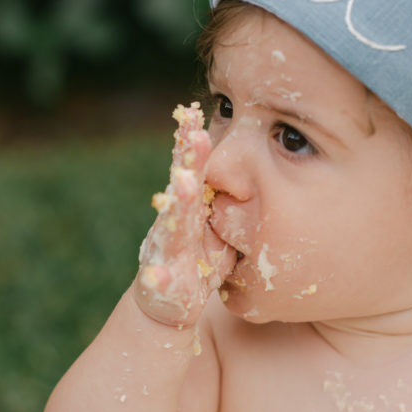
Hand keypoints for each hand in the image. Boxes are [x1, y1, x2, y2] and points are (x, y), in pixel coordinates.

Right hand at [134, 103, 235, 326]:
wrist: (166, 300)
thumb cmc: (197, 258)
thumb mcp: (216, 226)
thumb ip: (226, 200)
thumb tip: (254, 166)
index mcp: (188, 208)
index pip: (191, 170)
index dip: (190, 143)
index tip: (193, 112)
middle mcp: (174, 223)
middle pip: (183, 188)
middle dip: (188, 161)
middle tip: (194, 133)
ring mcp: (166, 251)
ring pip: (172, 226)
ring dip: (177, 205)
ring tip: (185, 184)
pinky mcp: (161, 284)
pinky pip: (158, 281)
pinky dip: (157, 277)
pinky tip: (157, 274)